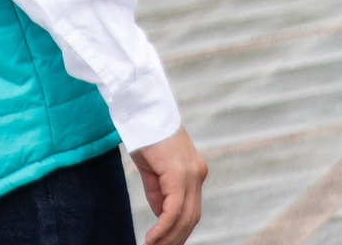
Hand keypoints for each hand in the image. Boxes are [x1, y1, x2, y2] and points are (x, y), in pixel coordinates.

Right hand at [131, 128, 208, 244]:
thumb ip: (160, 194)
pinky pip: (173, 209)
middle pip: (191, 217)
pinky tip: (152, 238)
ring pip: (184, 216)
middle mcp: (198, 173)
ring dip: (168, 237)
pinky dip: (163, 227)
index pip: (192, 209)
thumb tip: (162, 217)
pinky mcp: (179, 174)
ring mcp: (192, 174)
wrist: (143, 111)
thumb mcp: (153, 172)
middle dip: (176, 238)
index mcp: (195, 171)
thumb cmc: (146, 136)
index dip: (180, 230)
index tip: (168, 243)